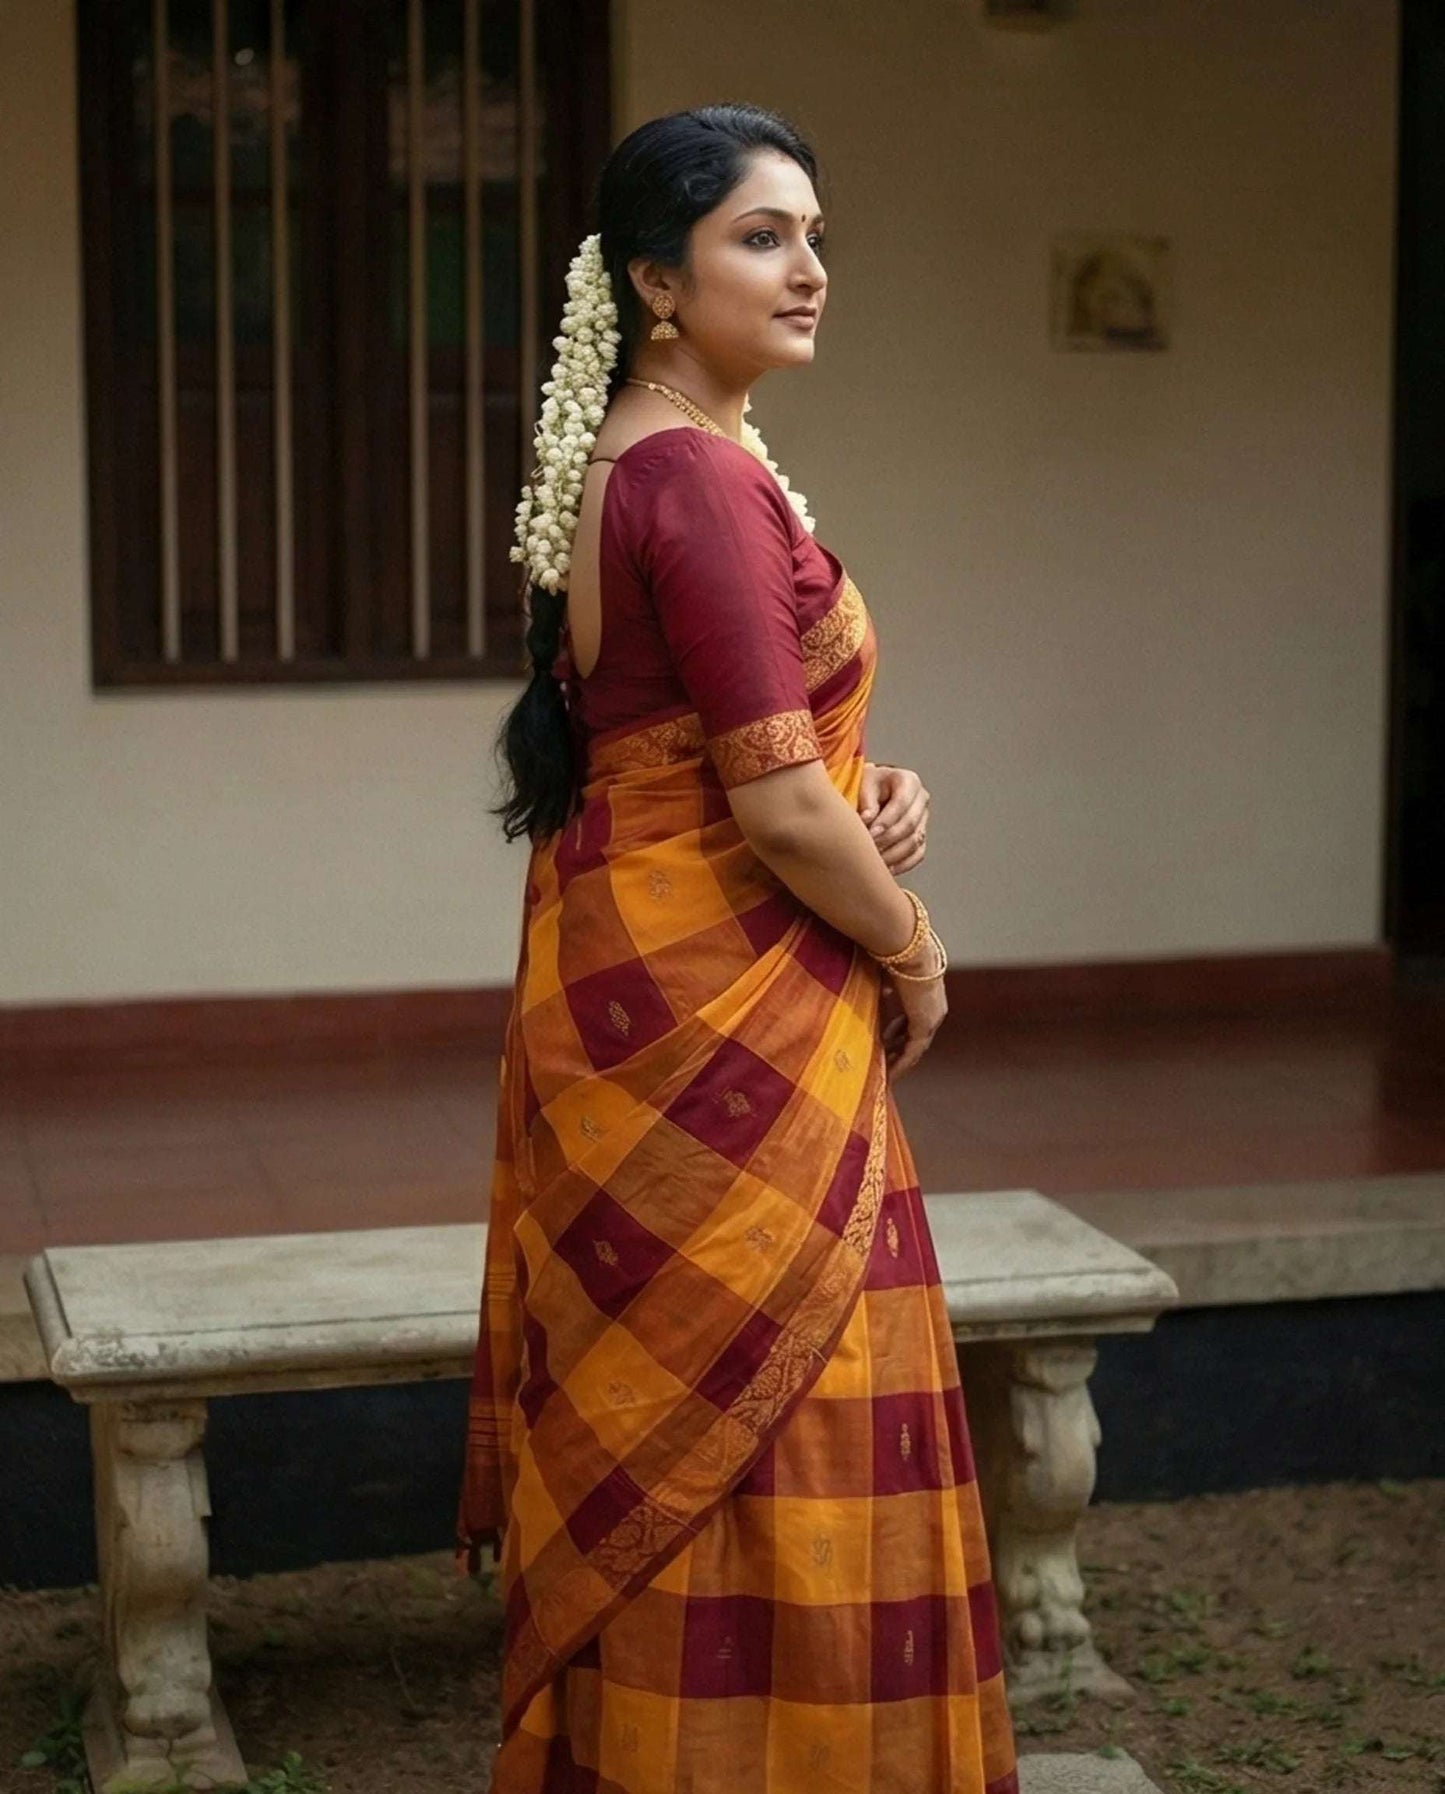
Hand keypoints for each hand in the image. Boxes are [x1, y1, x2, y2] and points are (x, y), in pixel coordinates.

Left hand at [859, 762, 929, 874]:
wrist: (870, 792)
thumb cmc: (865, 785)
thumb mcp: (864, 784)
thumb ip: (867, 799)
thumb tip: (868, 819)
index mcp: (909, 781)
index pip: (901, 803)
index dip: (887, 820)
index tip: (871, 833)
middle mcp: (921, 799)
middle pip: (910, 824)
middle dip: (889, 839)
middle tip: (870, 849)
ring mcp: (923, 819)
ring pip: (915, 842)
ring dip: (894, 854)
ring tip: (875, 860)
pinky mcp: (920, 837)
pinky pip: (917, 855)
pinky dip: (903, 864)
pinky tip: (886, 869)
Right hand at [878, 943, 947, 1080]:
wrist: (909, 948)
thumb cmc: (897, 954)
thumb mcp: (889, 974)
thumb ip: (887, 987)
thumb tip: (882, 994)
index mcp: (929, 996)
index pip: (915, 1020)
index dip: (899, 1032)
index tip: (886, 1040)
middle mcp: (935, 1010)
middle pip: (917, 1037)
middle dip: (899, 1049)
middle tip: (884, 1061)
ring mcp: (932, 1019)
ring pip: (916, 1048)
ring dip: (900, 1060)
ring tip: (885, 1073)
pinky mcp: (924, 1025)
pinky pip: (912, 1052)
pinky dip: (901, 1064)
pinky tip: (890, 1074)